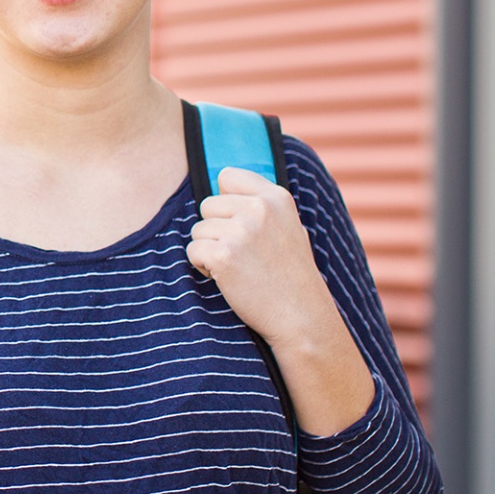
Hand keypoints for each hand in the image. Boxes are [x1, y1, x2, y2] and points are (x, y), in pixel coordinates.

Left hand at [186, 166, 374, 435]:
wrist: (301, 317)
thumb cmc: (291, 276)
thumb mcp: (288, 228)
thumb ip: (261, 205)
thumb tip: (222, 181)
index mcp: (277, 198)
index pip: (228, 176)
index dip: (225, 201)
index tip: (238, 222)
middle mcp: (259, 209)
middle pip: (207, 206)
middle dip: (216, 230)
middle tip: (242, 255)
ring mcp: (240, 231)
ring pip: (198, 230)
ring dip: (210, 250)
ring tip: (239, 268)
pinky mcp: (223, 255)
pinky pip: (193, 250)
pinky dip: (203, 267)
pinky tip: (227, 278)